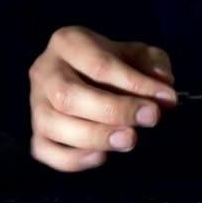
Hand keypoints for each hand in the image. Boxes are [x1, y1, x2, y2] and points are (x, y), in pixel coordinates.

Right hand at [28, 26, 176, 171]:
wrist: (86, 74)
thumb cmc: (113, 62)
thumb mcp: (138, 53)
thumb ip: (154, 65)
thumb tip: (164, 84)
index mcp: (67, 42)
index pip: (98, 64)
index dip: (134, 83)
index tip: (166, 98)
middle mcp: (44, 72)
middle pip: (68, 95)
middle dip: (113, 110)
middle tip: (150, 118)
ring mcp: (35, 104)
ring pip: (53, 124)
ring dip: (94, 136)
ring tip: (130, 140)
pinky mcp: (35, 133)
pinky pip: (44, 151)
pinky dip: (72, 160)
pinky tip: (102, 157)